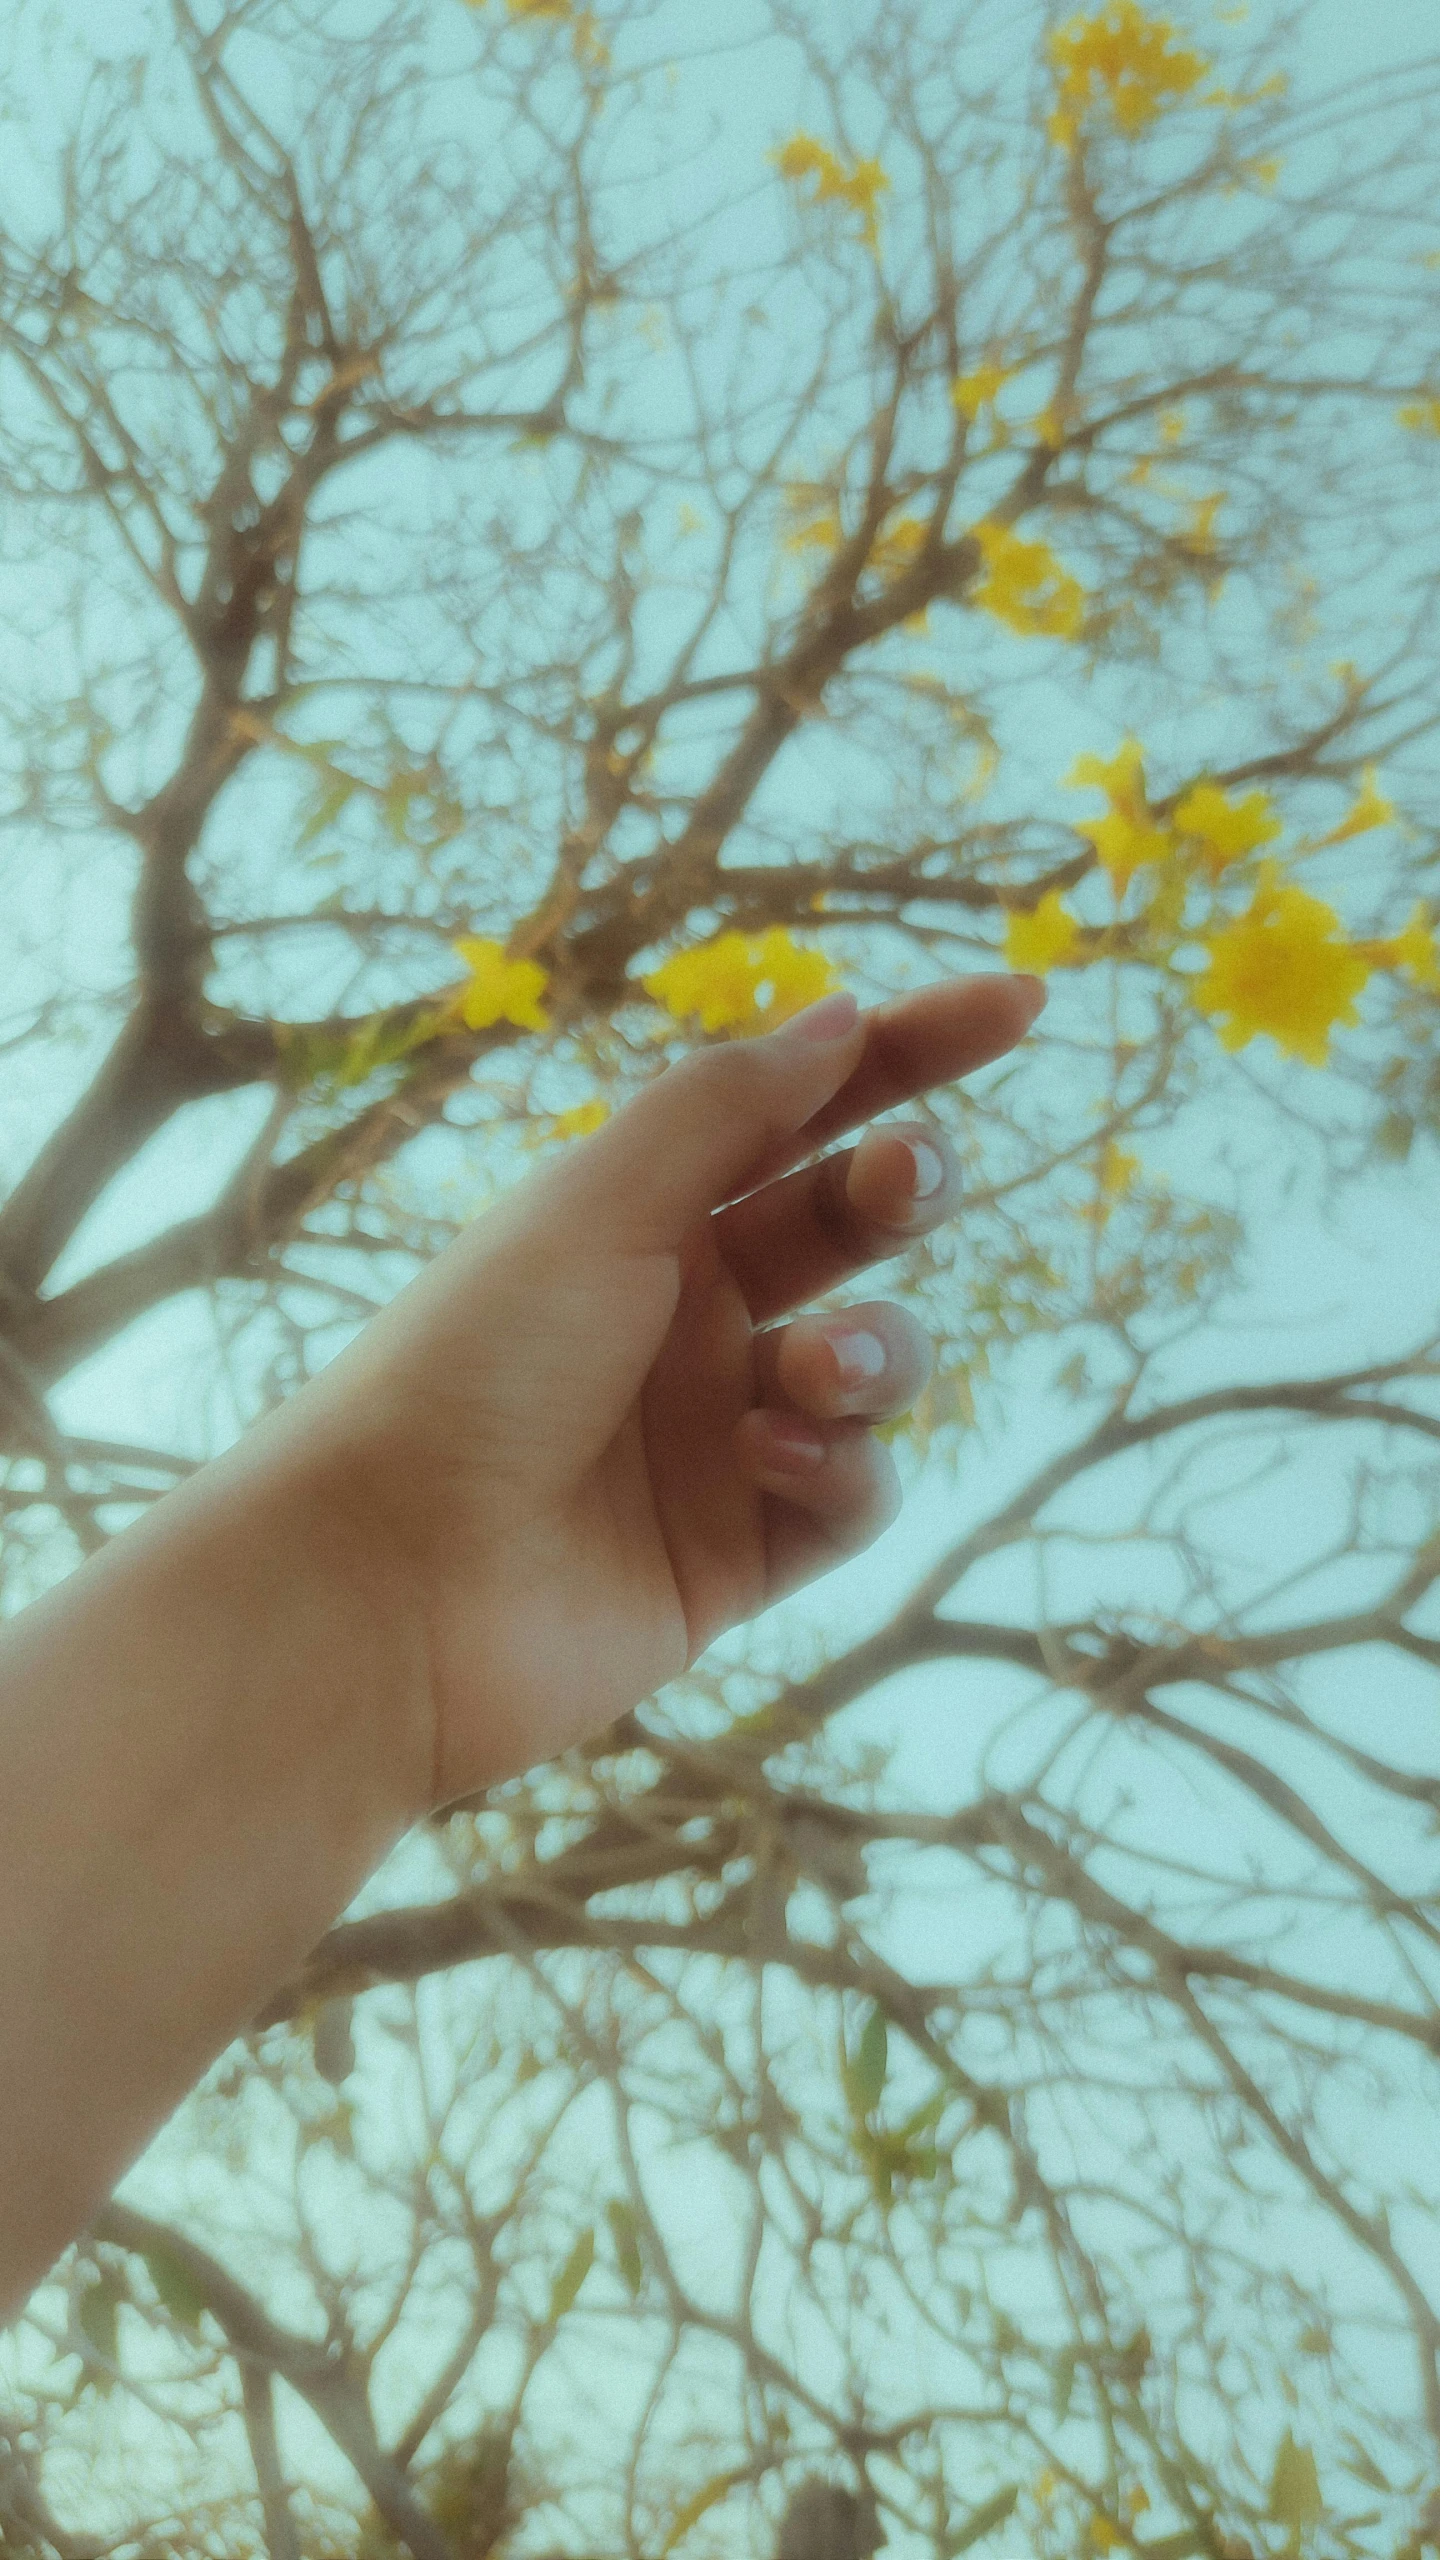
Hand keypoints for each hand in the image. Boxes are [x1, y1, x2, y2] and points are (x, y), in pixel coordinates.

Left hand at [298, 975, 1044, 1807]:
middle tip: (904, 1179)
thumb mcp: (596, 1205)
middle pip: (853, 1223)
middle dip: (904, 1187)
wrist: (388, 1585)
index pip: (804, 1109)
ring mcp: (722, 1434)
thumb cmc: (466, 1368)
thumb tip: (841, 1018)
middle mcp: (689, 1313)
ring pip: (877, 1363)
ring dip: (873, 1352)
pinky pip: (856, 1491)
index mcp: (643, 1215)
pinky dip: (839, 1467)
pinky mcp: (745, 1551)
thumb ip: (727, 1108)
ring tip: (811, 1371)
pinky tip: (768, 1465)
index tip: (1022, 1006)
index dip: (912, 1051)